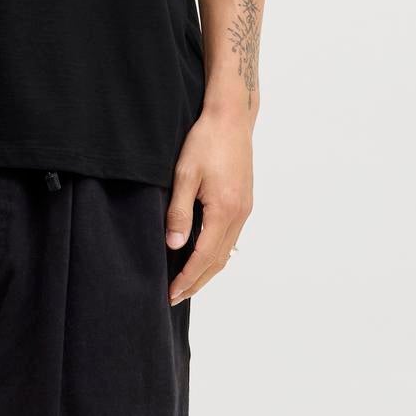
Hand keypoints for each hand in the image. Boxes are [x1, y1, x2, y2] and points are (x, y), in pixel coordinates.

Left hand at [166, 105, 252, 303]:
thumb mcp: (185, 174)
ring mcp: (244, 209)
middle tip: (175, 297)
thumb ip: (179, 211)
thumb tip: (174, 246)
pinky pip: (230, 238)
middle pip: (218, 261)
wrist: (231, 117)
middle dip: (196, 282)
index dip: (186, 279)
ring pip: (226, 252)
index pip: (203, 257)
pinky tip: (203, 255)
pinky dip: (216, 253)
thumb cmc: (205, 140)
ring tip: (186, 283)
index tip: (170, 293)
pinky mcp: (244, 201)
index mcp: (224, 210)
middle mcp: (239, 215)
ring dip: (207, 271)